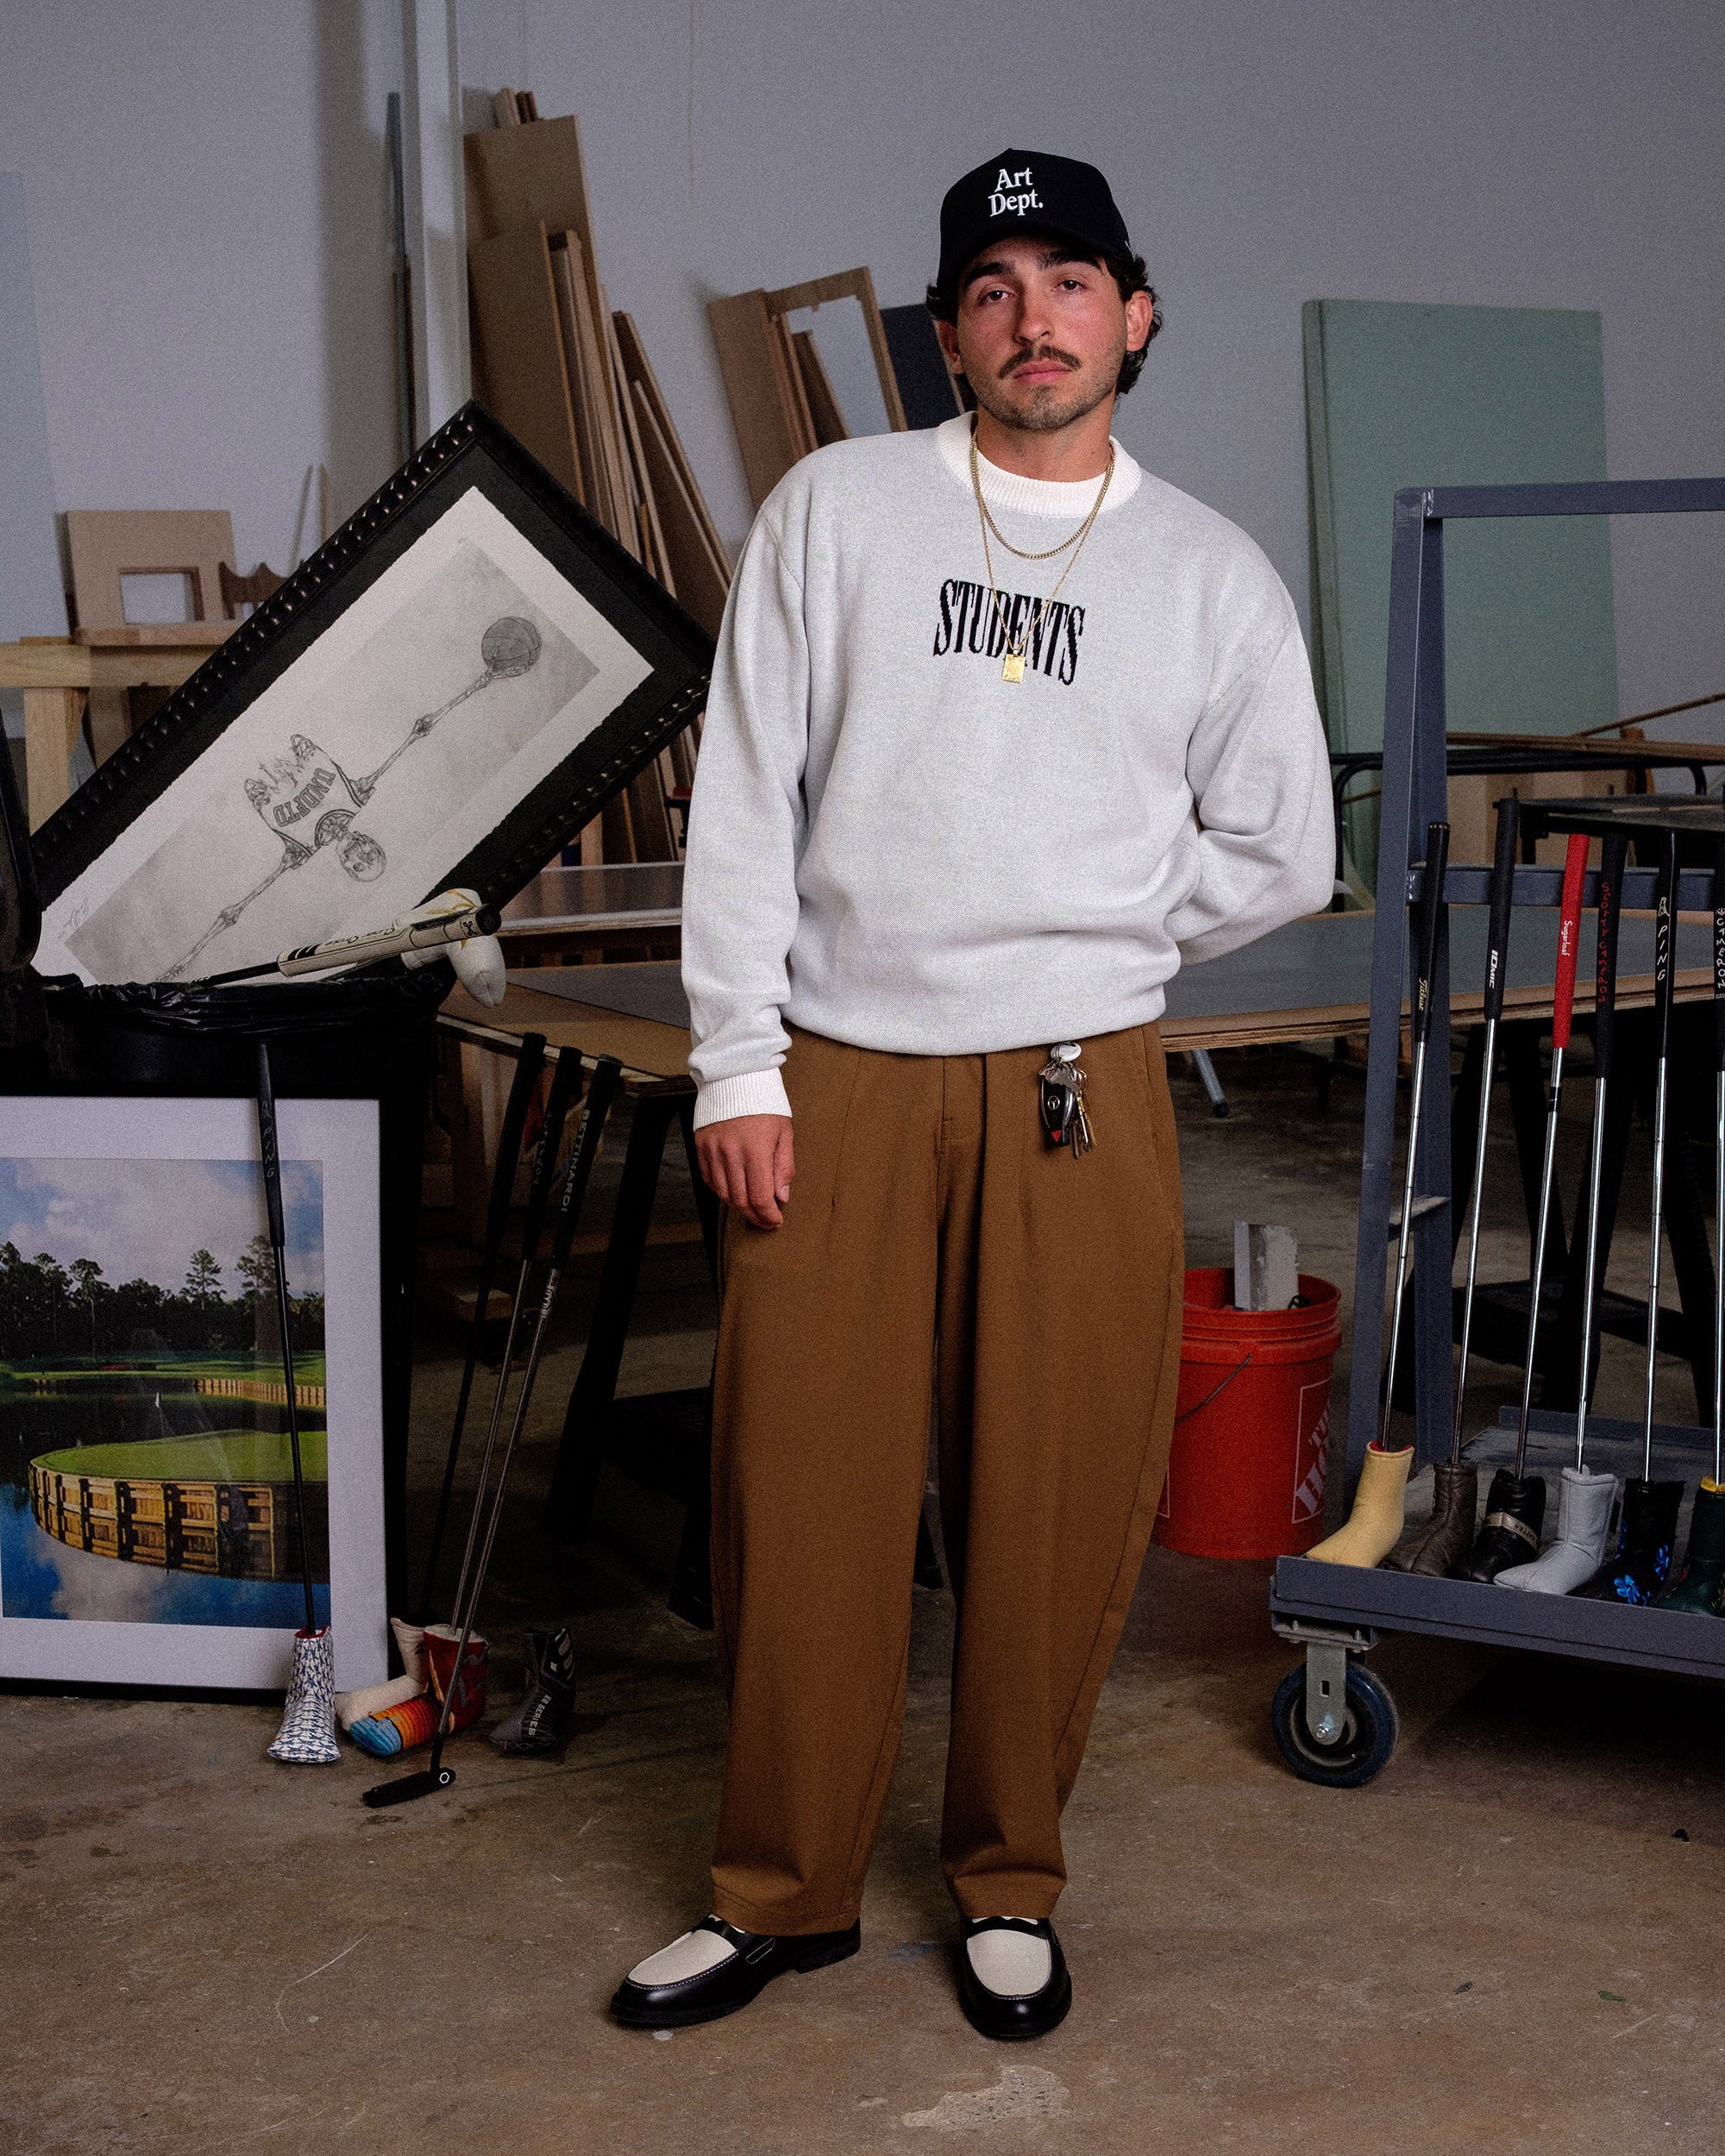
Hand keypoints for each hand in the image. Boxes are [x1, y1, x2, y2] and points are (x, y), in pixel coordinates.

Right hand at [695, 1114, 794, 1229]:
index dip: (769, 1215)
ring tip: (751, 1207)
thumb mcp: (784, 1132)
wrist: (736, 1076)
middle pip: (740, 1200)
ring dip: (738, 1206)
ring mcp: (713, 1150)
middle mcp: (731, 1153)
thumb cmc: (764, 1103)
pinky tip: (734, 1191)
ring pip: (723, 1193)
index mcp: (756, 1150)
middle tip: (765, 1220)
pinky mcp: (701, 1146)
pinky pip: (709, 1179)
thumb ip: (783, 1166)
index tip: (776, 1221)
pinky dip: (722, 1191)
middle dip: (755, 1216)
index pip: (760, 1197)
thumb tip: (782, 1196)